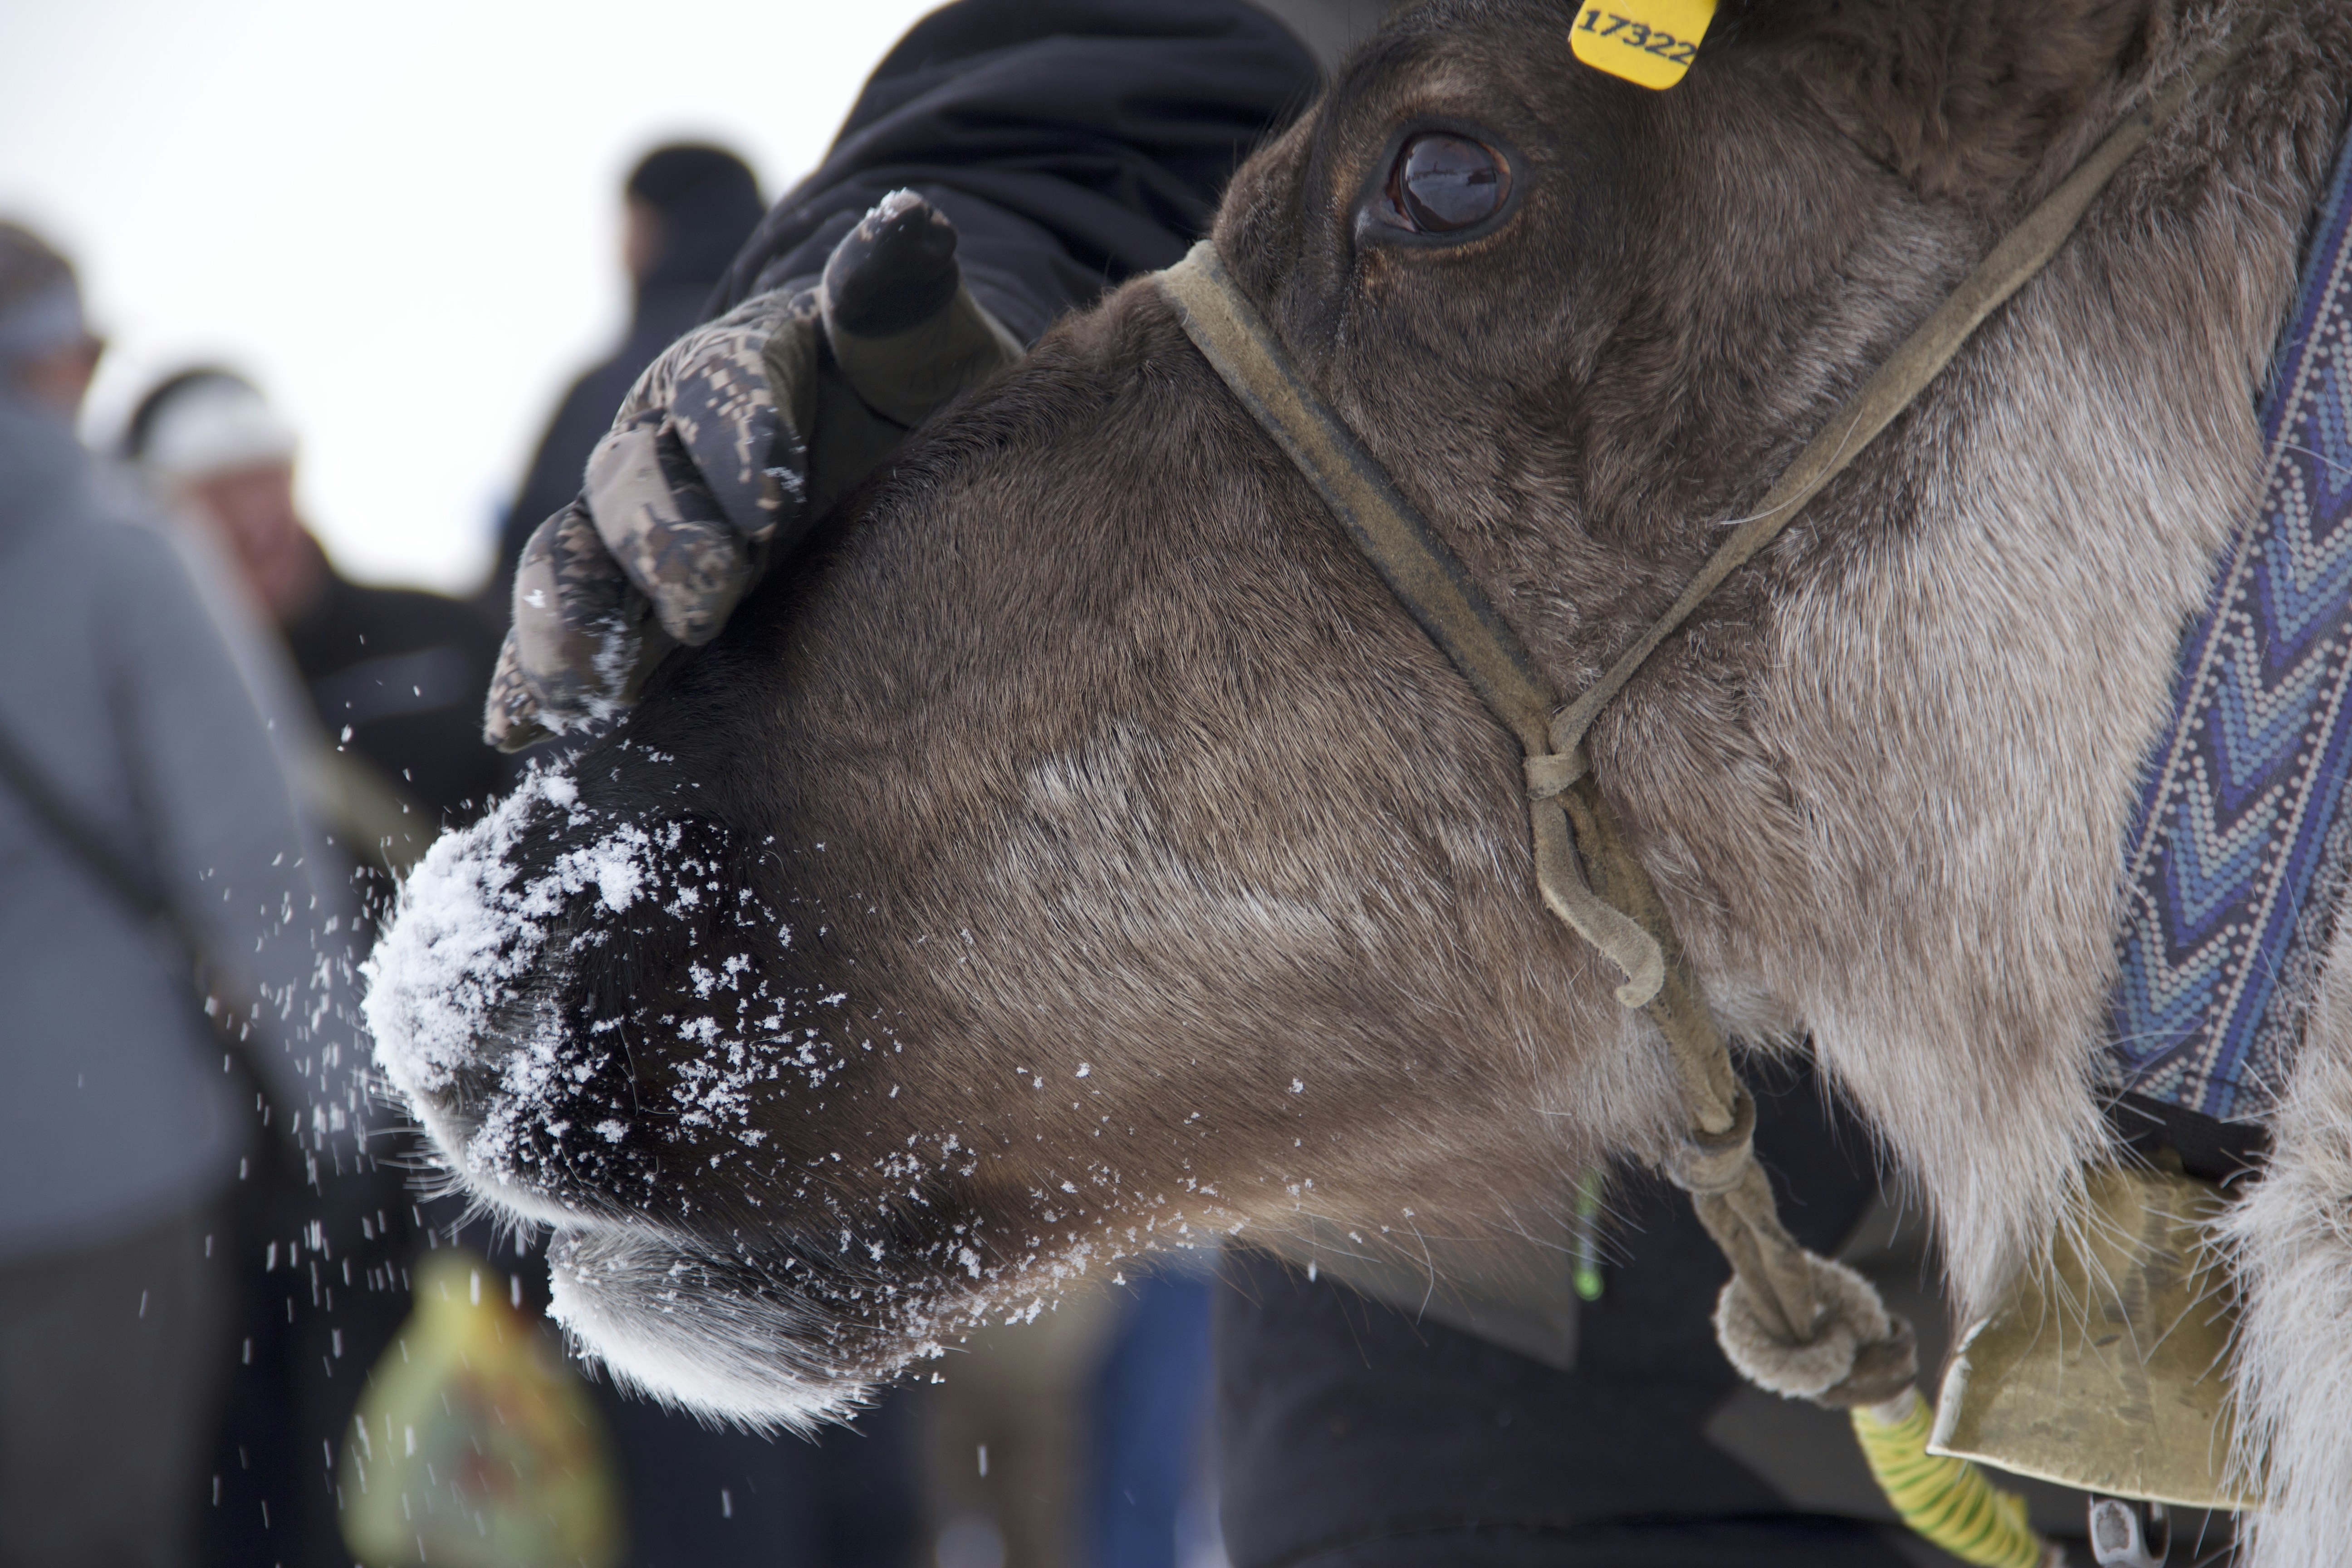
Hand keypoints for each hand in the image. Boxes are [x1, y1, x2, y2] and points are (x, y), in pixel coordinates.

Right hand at [487, 192, 1022, 749]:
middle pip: (635, 485)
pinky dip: (532, 678)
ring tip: (579, 690)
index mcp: (733, 371)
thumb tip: (909, 226)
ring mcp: (631, 529)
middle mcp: (663, 446)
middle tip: (704, 602)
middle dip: (662, 544)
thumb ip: (896, 291)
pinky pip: (563, 634)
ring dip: (569, 623)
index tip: (778, 499)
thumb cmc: (896, 390)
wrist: (864, 442)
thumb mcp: (914, 339)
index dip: (741, 440)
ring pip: (575, 564)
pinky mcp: (623, 605)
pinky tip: (519, 729)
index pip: (724, 392)